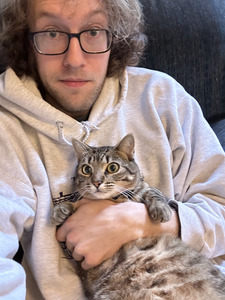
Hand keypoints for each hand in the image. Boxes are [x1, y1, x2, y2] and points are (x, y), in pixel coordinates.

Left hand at [56, 199, 179, 269]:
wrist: (123, 221)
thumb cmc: (106, 210)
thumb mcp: (88, 202)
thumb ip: (74, 207)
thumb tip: (68, 209)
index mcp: (70, 224)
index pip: (60, 236)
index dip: (68, 235)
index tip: (75, 235)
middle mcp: (73, 238)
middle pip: (69, 246)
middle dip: (77, 243)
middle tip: (89, 238)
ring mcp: (81, 249)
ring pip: (77, 256)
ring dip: (84, 252)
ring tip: (95, 244)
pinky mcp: (91, 259)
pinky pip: (85, 265)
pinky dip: (90, 261)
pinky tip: (98, 252)